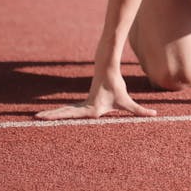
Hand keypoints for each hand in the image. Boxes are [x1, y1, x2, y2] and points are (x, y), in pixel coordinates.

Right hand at [35, 65, 156, 119]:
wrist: (108, 72)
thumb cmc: (117, 88)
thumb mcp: (128, 102)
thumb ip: (140, 110)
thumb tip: (154, 114)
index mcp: (91, 109)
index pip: (74, 114)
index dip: (62, 116)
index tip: (50, 117)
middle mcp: (84, 107)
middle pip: (65, 113)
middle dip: (51, 116)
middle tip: (35, 118)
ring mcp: (81, 104)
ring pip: (64, 111)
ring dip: (51, 115)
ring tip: (36, 118)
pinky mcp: (82, 104)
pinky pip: (68, 110)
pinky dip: (58, 114)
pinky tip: (49, 117)